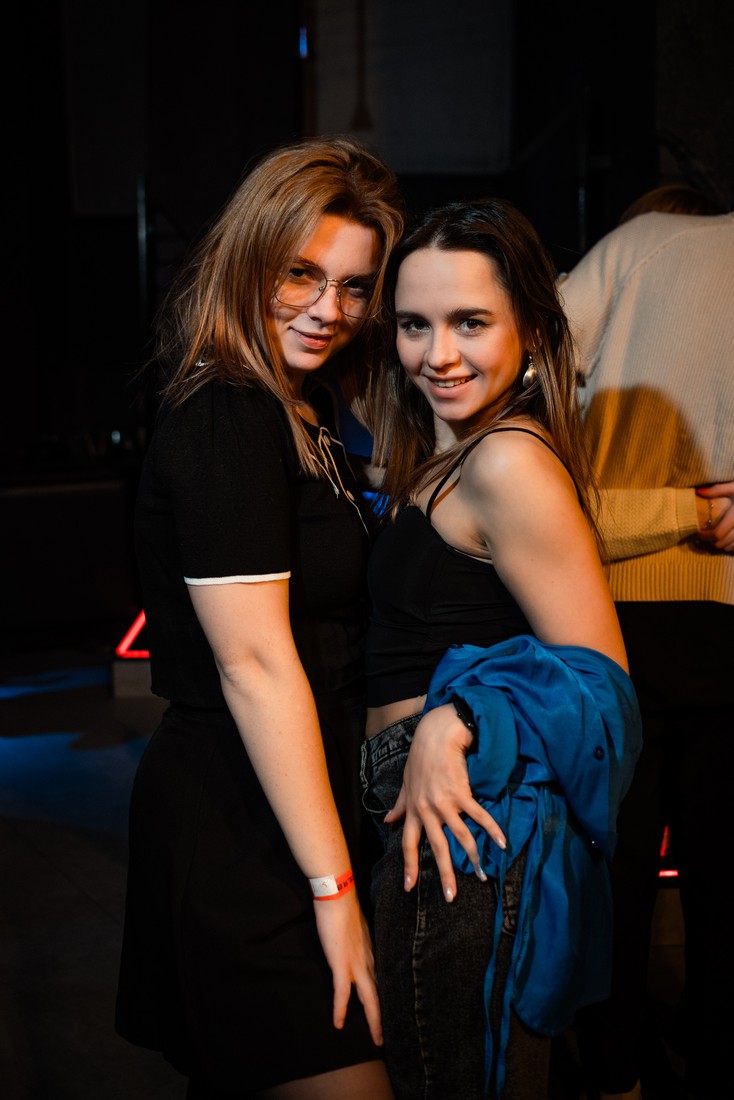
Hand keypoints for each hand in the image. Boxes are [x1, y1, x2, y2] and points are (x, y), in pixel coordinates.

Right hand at [313, 891, 383, 1045]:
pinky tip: (338, 1024)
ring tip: (377, 1039)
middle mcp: (369, 960)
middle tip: (387, 1037)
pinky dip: (340, 1009)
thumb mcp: (357, 926)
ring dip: (374, 1020)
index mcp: (373, 952)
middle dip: (383, 1017)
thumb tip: (357, 944)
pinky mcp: (341, 963)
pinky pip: (342, 992)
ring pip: (369, 999)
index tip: (391, 1014)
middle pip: (380, 995)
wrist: (337, 893)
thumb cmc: (344, 905)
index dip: (386, 999)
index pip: (382, 981)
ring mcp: (356, 963)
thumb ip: (360, 939)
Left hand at [384, 704, 505, 903]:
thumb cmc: (421, 759)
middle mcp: (427, 810)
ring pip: (460, 837)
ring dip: (473, 857)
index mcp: (413, 810)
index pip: (408, 844)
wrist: (436, 736)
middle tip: (452, 897)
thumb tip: (388, 821)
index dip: (409, 867)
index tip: (410, 888)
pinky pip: (478, 817)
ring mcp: (445, 803)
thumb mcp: (406, 783)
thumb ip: (399, 805)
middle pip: (436, 848)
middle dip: (445, 874)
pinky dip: (492, 830)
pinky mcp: (462, 793)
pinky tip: (502, 843)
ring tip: (484, 875)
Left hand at [696, 483, 733, 551]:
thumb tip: (699, 492)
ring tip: (715, 537)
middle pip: (722, 543)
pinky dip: (731, 547)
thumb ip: (718, 489)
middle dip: (710, 541)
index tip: (697, 532)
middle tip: (704, 536)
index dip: (705, 536)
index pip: (717, 533)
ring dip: (720, 545)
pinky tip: (728, 540)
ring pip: (730, 548)